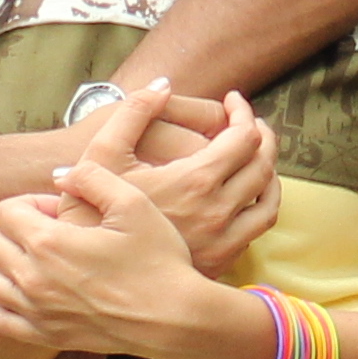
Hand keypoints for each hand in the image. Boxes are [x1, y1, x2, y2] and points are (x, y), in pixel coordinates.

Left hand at [0, 161, 207, 356]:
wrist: (176, 318)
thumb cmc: (159, 259)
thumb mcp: (133, 202)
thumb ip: (91, 176)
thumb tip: (60, 176)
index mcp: (49, 242)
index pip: (5, 211)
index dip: (30, 202)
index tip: (57, 209)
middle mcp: (33, 279)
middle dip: (16, 229)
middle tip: (50, 231)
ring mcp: (37, 312)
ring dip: (5, 262)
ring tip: (36, 258)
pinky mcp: (46, 337)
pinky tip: (19, 290)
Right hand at [73, 84, 282, 274]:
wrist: (88, 274)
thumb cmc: (89, 211)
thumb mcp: (102, 154)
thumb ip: (132, 111)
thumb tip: (162, 84)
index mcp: (194, 181)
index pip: (245, 137)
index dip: (242, 112)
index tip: (231, 100)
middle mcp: (217, 213)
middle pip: (264, 164)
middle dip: (261, 135)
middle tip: (247, 121)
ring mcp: (223, 242)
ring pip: (269, 200)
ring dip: (268, 171)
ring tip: (255, 155)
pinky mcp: (220, 263)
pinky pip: (256, 228)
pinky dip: (260, 203)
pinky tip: (244, 193)